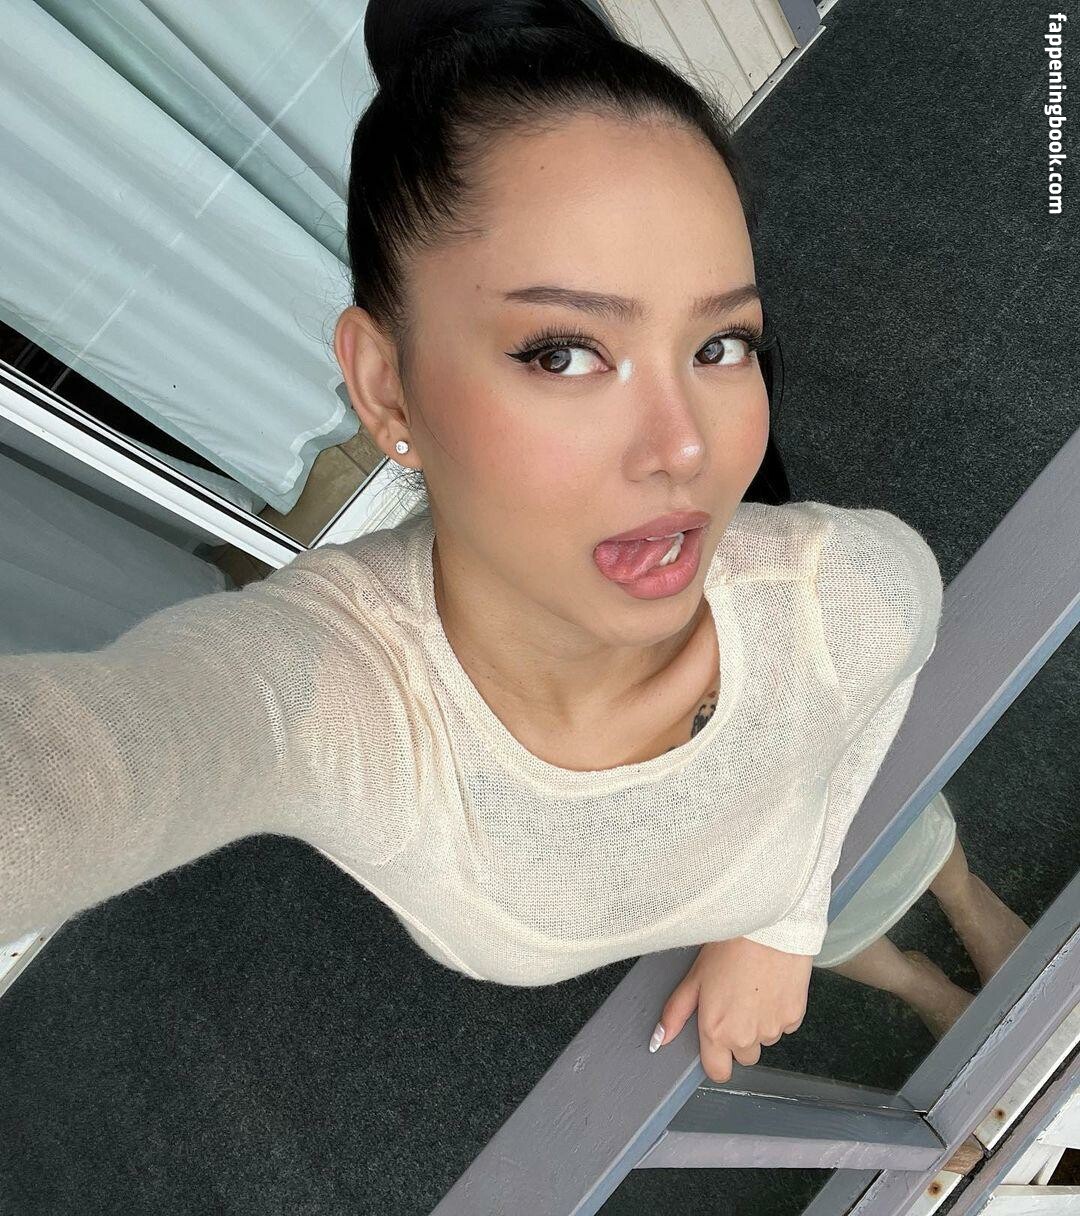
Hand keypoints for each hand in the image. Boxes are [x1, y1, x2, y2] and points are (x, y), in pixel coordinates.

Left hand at [652, 937, 812, 1082]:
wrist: (768, 928)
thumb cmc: (729, 948)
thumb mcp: (694, 977)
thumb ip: (676, 1012)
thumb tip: (659, 1039)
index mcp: (718, 1032)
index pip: (718, 1072)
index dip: (716, 1059)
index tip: (715, 1041)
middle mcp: (747, 1038)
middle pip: (744, 1055)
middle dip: (738, 1037)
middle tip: (733, 1003)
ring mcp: (773, 1029)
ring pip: (765, 1039)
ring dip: (758, 1024)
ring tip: (752, 989)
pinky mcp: (795, 1017)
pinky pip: (784, 1025)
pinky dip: (777, 1012)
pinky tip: (769, 986)